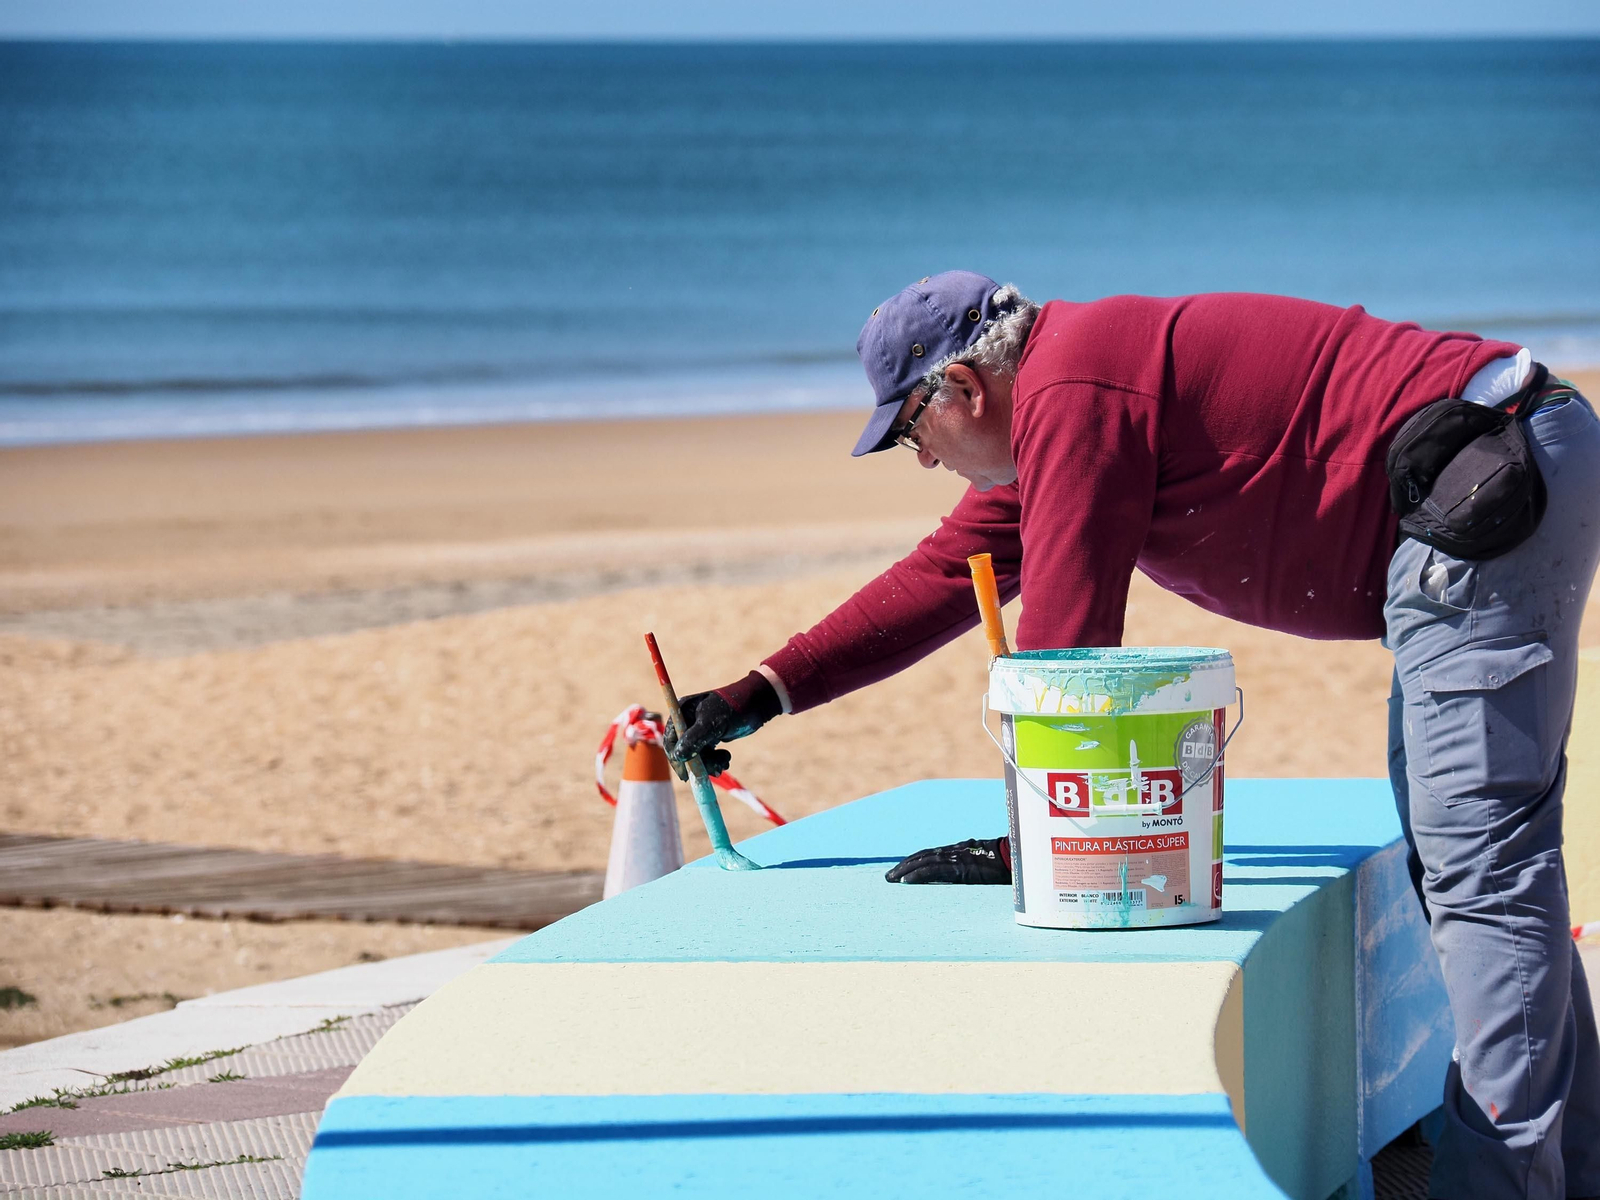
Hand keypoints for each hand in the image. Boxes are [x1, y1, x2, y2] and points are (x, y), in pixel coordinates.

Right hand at [663, 670, 781, 776]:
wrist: (757, 704)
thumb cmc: (734, 708)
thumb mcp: (712, 723)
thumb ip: (693, 739)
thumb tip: (677, 756)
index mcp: (682, 712)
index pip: (671, 740)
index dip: (676, 758)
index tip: (686, 775)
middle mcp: (687, 721)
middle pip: (683, 750)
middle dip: (698, 764)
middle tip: (713, 772)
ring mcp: (699, 730)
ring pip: (696, 756)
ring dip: (709, 764)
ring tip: (725, 762)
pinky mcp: (710, 737)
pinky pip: (707, 755)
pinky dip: (716, 760)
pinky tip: (726, 759)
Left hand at [885, 837, 1011, 884]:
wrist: (1018, 856)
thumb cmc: (1006, 860)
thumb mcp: (985, 862)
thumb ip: (972, 865)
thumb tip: (966, 874)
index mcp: (958, 850)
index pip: (930, 854)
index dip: (913, 860)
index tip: (901, 869)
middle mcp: (953, 851)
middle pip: (921, 856)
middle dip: (903, 866)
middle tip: (888, 877)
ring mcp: (955, 858)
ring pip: (922, 862)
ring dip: (904, 871)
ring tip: (891, 879)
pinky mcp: (959, 868)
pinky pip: (933, 871)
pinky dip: (917, 876)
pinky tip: (905, 882)